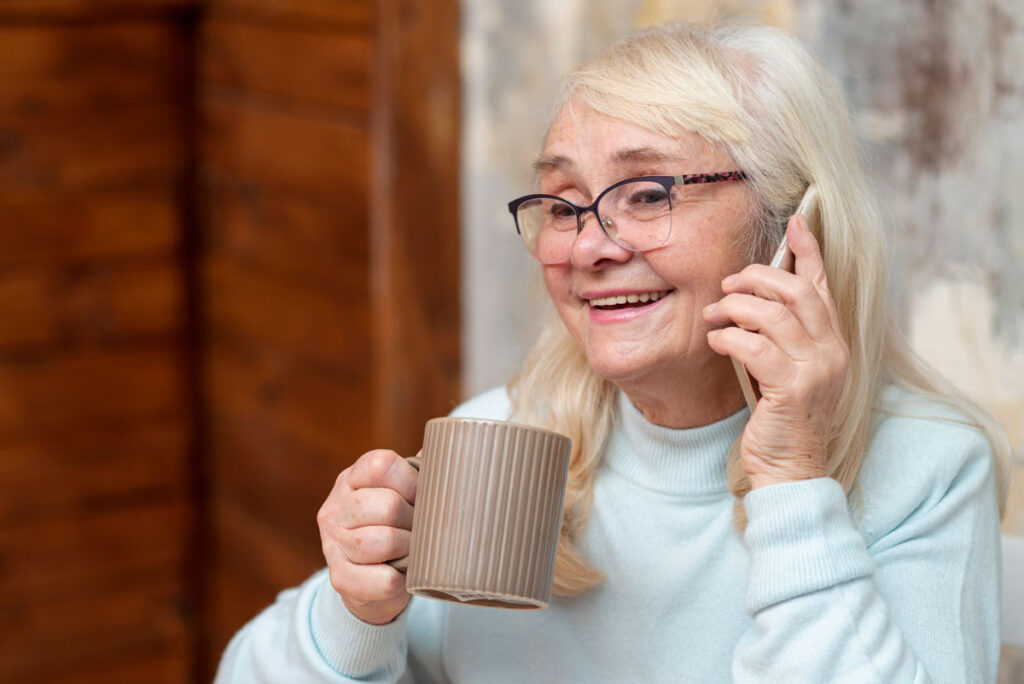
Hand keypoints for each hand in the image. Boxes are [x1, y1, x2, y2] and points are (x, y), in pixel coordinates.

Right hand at [317, 449, 418, 623]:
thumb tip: (453, 451)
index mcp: (351, 478)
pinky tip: (404, 575)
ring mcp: (332, 544)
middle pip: (388, 505)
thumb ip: (420, 471)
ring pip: (384, 541)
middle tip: (424, 530)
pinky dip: (402, 580)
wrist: (370, 582)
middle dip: (416, 521)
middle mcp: (335, 508)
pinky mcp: (341, 578)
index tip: (423, 497)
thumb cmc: (394, 528)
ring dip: (410, 550)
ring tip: (414, 551)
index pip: (382, 465)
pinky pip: (383, 579)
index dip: (413, 482)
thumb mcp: (401, 494)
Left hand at [703, 213, 848, 488]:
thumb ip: (781, 338)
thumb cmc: (782, 420)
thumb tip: (752, 300)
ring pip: (774, 314)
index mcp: (833, 344)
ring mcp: (815, 370)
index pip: (823, 287)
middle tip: (729, 284)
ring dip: (736, 307)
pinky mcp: (792, 389)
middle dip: (759, 278)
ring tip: (714, 314)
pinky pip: (754, 345)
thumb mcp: (787, 372)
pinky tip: (716, 341)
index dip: (810, 252)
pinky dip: (728, 337)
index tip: (796, 222)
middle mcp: (831, 352)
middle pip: (797, 292)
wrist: (791, 470)